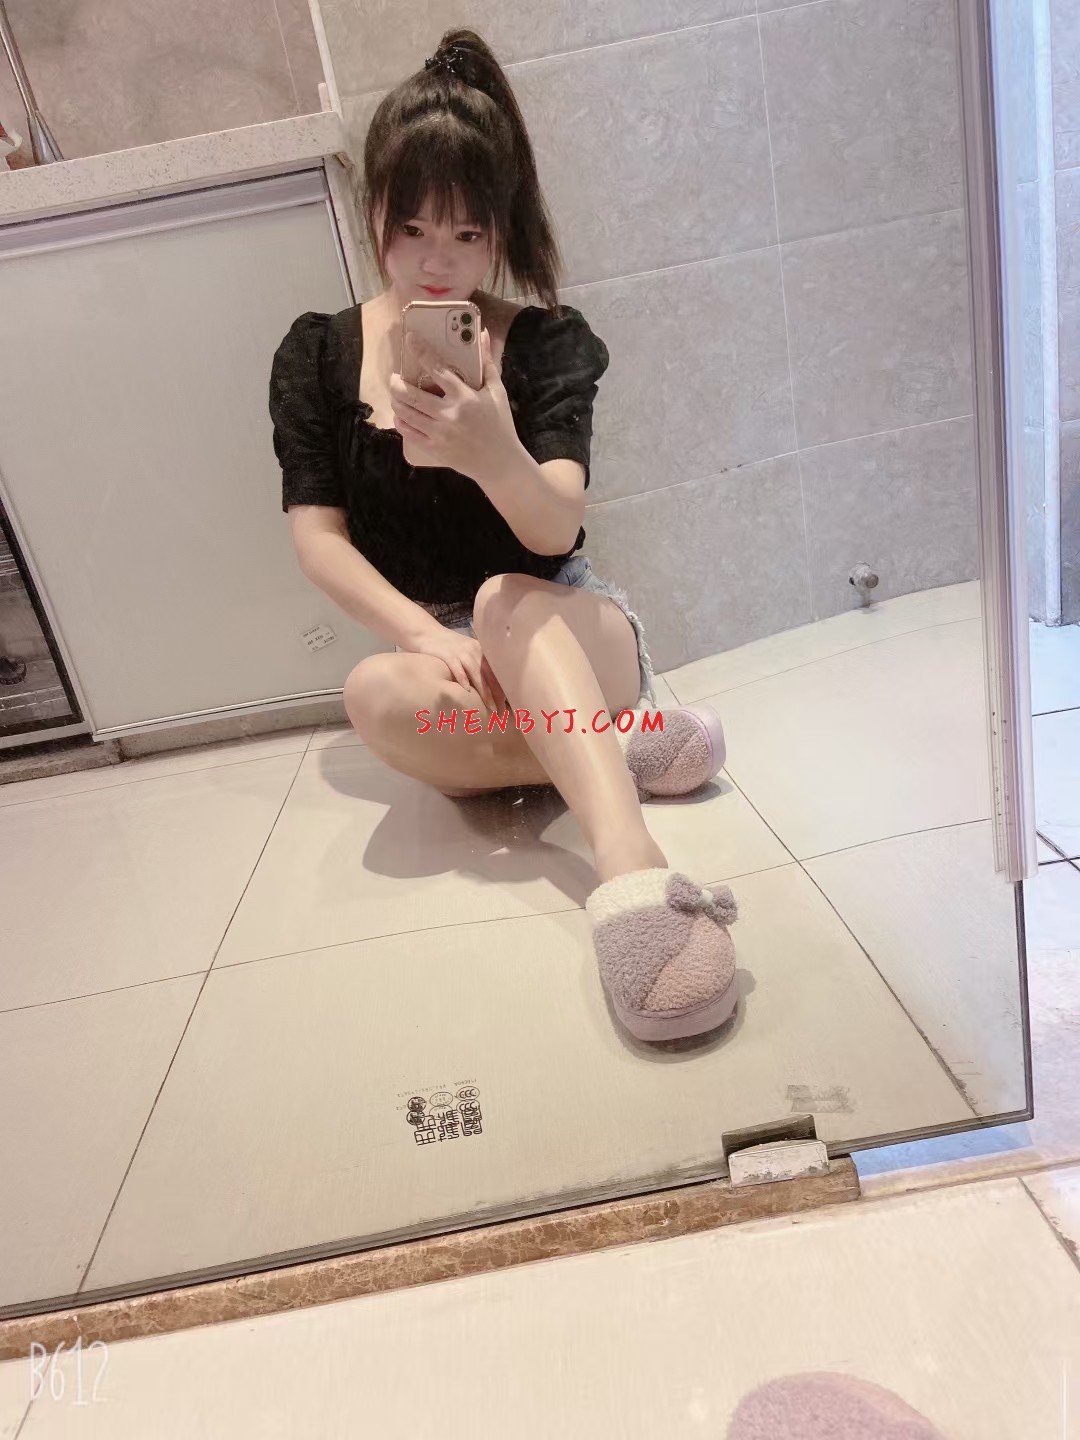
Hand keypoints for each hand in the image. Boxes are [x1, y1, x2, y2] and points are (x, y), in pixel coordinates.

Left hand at [390, 327, 520, 485]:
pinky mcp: (434, 449)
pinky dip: (400, 420)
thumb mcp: (497, 392)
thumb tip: (484, 333)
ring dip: (395, 400)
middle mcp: (449, 415)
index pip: (438, 370)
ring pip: (406, 413)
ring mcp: (439, 434)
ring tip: (396, 393)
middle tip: (394, 377)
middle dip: (396, 382)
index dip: (421, 352)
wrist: (500, 463)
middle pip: (411, 394)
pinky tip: (400, 414)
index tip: (409, 339)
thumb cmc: (500, 424)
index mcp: (465, 397)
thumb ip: (487, 362)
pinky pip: (408, 433)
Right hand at [402, 624, 507, 715]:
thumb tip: (490, 689)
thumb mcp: (466, 654)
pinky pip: (457, 667)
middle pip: (489, 674)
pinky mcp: (447, 653)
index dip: (503, 689)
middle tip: (501, 711)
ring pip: (476, 673)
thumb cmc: (448, 647)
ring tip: (490, 706)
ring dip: (484, 691)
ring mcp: (461, 651)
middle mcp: (474, 650)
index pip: (496, 672)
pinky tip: (467, 691)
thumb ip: (477, 667)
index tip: (507, 706)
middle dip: (496, 694)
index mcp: (481, 651)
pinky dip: (463, 678)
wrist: (426, 632)